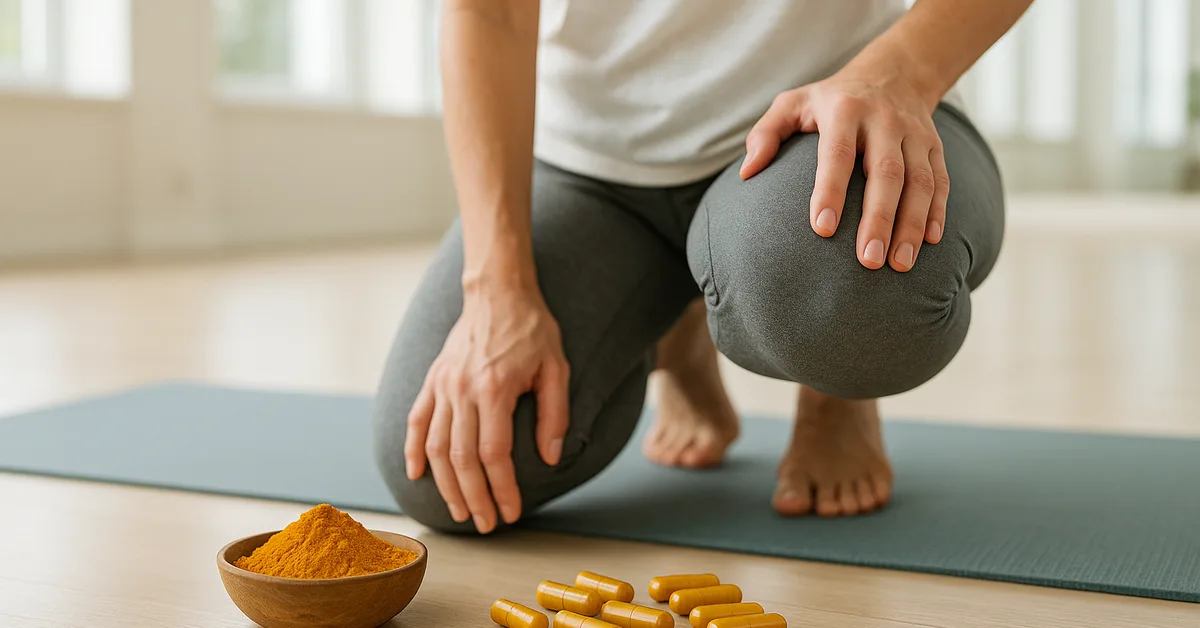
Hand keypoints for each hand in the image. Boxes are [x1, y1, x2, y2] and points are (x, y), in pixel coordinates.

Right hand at [405, 280, 568, 532]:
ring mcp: (443, 385)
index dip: (503, 489)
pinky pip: (416, 420)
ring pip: (435, 447)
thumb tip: (550, 458)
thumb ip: (555, 414)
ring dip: (446, 484)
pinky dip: (412, 450)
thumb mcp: (557, 368)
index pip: (495, 454)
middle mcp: (463, 390)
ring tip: (460, 510)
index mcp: (494, 390)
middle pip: (462, 459)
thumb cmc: (533, 329)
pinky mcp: (432, 379)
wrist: (498, 291)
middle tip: (487, 524)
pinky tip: (416, 475)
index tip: (512, 512)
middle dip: (474, 497)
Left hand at [740, 62, 948, 271]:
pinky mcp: (935, 146)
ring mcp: (914, 134)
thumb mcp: (793, 103)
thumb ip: (766, 133)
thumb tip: (746, 172)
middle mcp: (884, 121)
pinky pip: (941, 180)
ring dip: (911, 225)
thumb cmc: (830, 100)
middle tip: (868, 261)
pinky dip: (938, 212)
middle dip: (879, 219)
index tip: (822, 229)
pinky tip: (931, 242)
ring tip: (900, 264)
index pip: (838, 155)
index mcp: (844, 111)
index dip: (831, 191)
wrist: (893, 73)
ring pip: (920, 181)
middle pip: (886, 174)